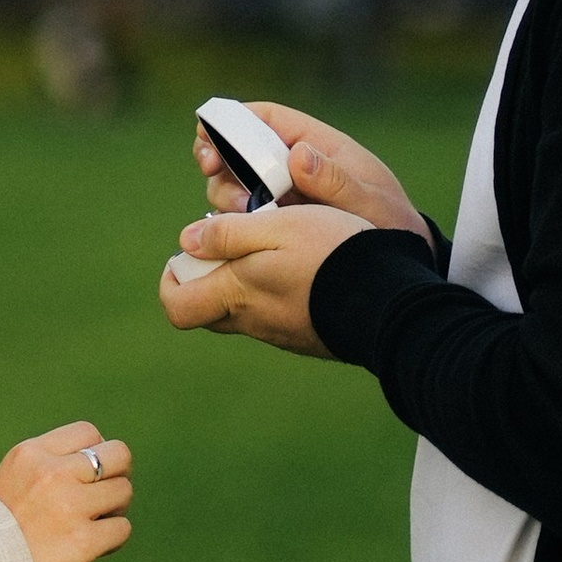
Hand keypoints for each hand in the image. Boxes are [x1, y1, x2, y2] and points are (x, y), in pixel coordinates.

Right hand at [0, 422, 132, 561]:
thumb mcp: (12, 479)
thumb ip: (49, 465)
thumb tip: (97, 461)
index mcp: (32, 454)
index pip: (88, 432)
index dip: (95, 453)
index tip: (86, 476)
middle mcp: (53, 473)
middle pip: (118, 454)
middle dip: (117, 474)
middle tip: (103, 497)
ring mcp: (70, 506)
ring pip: (123, 491)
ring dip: (115, 510)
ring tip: (94, 525)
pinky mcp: (83, 541)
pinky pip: (122, 528)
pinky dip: (113, 539)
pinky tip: (95, 548)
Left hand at [158, 201, 370, 357]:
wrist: (390, 300)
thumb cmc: (332, 254)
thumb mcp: (276, 226)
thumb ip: (228, 234)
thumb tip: (185, 242)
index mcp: (237, 295)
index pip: (177, 308)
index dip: (171, 282)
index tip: (185, 255)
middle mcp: (254, 322)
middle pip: (208, 309)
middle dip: (208, 278)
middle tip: (231, 244)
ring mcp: (282, 333)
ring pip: (244, 312)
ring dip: (246, 282)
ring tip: (275, 246)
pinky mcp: (308, 335)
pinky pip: (277, 316)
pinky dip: (276, 292)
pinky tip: (304, 266)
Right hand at [193, 103, 430, 241]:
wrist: (396, 271)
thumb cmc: (391, 226)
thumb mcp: (372, 204)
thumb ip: (338, 182)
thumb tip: (298, 154)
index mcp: (317, 146)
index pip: (266, 118)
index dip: (233, 119)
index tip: (211, 135)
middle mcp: (292, 168)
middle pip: (238, 150)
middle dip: (217, 157)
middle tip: (210, 170)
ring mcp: (280, 198)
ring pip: (233, 184)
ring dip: (225, 194)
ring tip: (242, 211)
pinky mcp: (273, 226)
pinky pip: (240, 219)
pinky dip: (230, 224)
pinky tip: (234, 236)